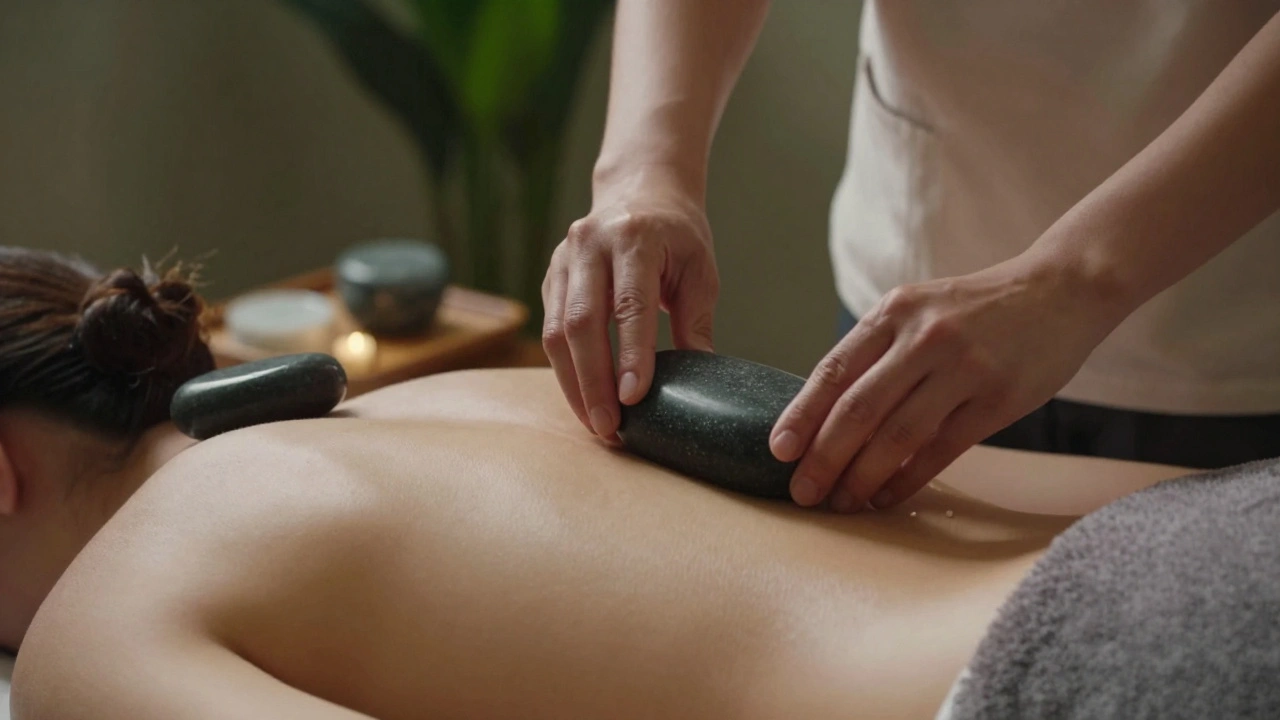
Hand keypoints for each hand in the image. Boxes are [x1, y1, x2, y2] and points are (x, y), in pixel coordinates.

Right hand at [542, 178, 718, 439]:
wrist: (640, 188)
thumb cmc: (677, 234)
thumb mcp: (699, 269)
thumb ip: (695, 322)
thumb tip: (700, 383)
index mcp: (634, 237)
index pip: (629, 304)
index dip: (630, 354)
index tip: (634, 397)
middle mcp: (589, 245)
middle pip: (581, 322)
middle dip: (593, 381)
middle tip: (610, 427)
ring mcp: (563, 260)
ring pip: (556, 331)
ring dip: (573, 384)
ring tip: (595, 424)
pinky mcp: (551, 276)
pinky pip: (549, 329)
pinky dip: (565, 369)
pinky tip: (582, 399)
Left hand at [770, 255, 1125, 512]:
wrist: (1061, 290)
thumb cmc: (977, 310)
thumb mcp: (920, 309)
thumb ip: (878, 352)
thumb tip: (825, 415)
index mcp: (894, 311)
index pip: (833, 370)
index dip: (801, 415)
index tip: (778, 451)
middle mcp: (924, 337)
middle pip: (858, 409)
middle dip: (823, 458)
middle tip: (802, 492)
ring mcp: (963, 368)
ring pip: (896, 436)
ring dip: (862, 477)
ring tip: (841, 503)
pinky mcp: (998, 399)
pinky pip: (941, 451)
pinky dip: (908, 479)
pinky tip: (886, 498)